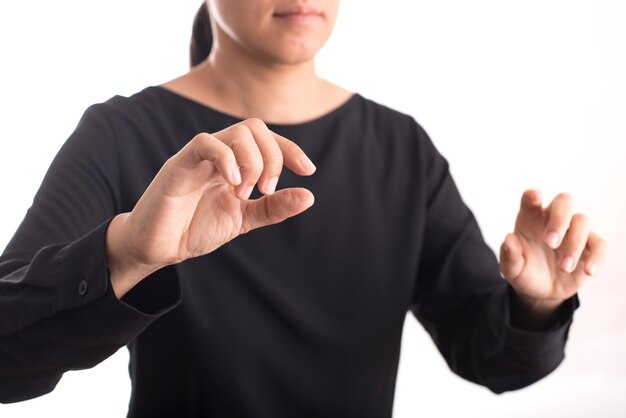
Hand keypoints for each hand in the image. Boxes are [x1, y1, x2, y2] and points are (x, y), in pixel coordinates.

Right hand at [106, 118, 315, 296]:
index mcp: (235, 163)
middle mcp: (219, 155)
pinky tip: (233, 183)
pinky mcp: (179, 165)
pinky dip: (226, 158)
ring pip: (235, 132)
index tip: (308, 170)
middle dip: (272, 156)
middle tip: (267, 188)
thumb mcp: (243, 219)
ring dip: (252, 162)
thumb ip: (273, 207)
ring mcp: (199, 157)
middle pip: (254, 128)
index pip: (267, 140)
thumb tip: (309, 196)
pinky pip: (205, 144)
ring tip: (245, 193)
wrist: (157, 247)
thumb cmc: (195, 229)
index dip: (290, 149)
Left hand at [499, 189, 606, 318]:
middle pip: (564, 202)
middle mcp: (552, 220)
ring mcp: (572, 232)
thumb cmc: (524, 271)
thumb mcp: (512, 269)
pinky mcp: (589, 248)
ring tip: (563, 268)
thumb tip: (509, 239)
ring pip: (582, 221)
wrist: (539, 291)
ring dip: (574, 244)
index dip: (532, 196)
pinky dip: (596, 257)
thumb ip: (509, 255)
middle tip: (550, 242)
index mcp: (530, 218)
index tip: (534, 196)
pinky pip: (599, 245)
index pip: (531, 199)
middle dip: (559, 218)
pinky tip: (588, 271)